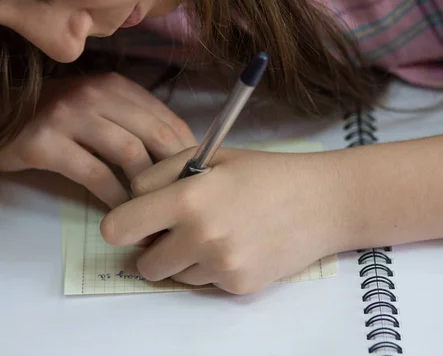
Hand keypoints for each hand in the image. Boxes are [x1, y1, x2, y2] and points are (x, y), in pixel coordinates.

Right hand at [0, 72, 196, 207]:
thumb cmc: (51, 116)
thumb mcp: (97, 107)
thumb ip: (131, 123)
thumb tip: (175, 159)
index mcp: (116, 86)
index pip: (167, 119)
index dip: (187, 154)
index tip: (195, 182)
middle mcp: (96, 95)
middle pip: (154, 135)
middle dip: (174, 173)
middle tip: (181, 202)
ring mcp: (69, 115)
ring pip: (128, 152)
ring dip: (146, 187)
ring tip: (154, 211)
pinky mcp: (45, 142)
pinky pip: (93, 173)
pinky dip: (113, 196)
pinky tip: (121, 211)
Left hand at [100, 148, 346, 293]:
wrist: (323, 201)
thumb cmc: (266, 172)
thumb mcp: (211, 157)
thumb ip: (163, 174)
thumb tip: (132, 201)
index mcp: (189, 199)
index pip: (119, 228)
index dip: (123, 222)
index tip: (136, 219)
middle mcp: (200, 238)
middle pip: (143, 263)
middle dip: (153, 247)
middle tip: (178, 228)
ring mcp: (221, 266)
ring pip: (173, 275)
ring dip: (183, 259)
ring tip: (215, 232)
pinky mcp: (239, 286)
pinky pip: (204, 283)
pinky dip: (211, 268)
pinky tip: (237, 245)